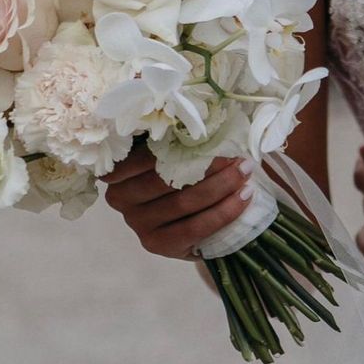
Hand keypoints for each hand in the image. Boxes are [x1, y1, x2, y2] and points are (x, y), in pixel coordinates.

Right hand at [102, 145, 251, 259]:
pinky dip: (224, 212)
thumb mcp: (168, 157)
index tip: (214, 136)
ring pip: (183, 202)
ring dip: (220, 186)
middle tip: (237, 156)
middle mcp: (120, 198)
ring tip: (244, 172)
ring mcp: (138, 224)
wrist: (189, 226)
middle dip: (207, 166)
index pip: (148, 154)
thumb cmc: (178, 181)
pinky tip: (244, 197)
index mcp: (118, 170)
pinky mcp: (157, 245)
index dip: (182, 145)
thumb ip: (173, 143)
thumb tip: (202, 118)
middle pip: (167, 178)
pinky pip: (195, 228)